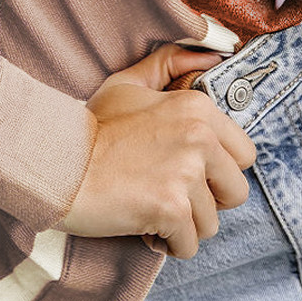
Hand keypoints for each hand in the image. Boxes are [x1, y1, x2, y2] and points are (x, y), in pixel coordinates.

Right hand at [59, 44, 255, 259]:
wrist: (56, 161)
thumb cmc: (89, 127)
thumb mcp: (129, 84)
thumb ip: (169, 64)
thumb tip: (210, 54)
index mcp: (198, 109)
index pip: (245, 155)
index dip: (218, 171)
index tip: (188, 173)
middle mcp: (200, 138)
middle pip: (236, 193)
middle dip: (207, 203)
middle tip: (171, 196)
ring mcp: (187, 173)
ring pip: (211, 224)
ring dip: (182, 226)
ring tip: (150, 210)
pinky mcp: (171, 207)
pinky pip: (188, 246)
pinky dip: (167, 245)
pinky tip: (143, 226)